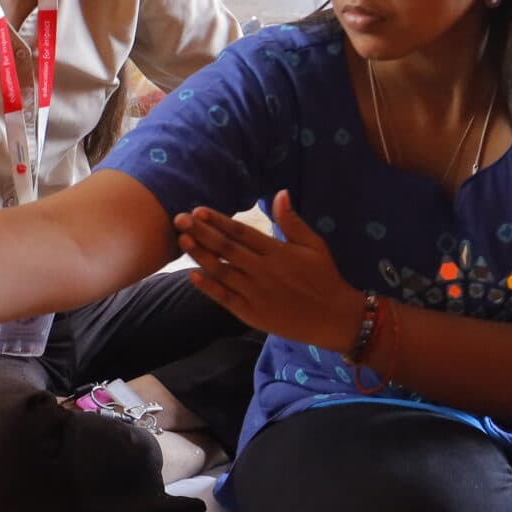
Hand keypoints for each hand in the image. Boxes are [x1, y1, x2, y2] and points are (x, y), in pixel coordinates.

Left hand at [173, 190, 366, 351]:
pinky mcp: (251, 313)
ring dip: (200, 256)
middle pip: (226, 249)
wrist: (333, 318)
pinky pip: (225, 298)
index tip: (198, 210)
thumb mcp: (314, 245)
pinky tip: (192, 275)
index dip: (219, 221)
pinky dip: (209, 287)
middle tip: (178, 219)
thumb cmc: (323, 277)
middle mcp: (263, 271)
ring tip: (182, 240)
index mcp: (278, 252)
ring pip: (222, 272)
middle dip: (201, 233)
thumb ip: (292, 221)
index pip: (242, 233)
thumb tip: (280, 192)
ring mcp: (255, 293)